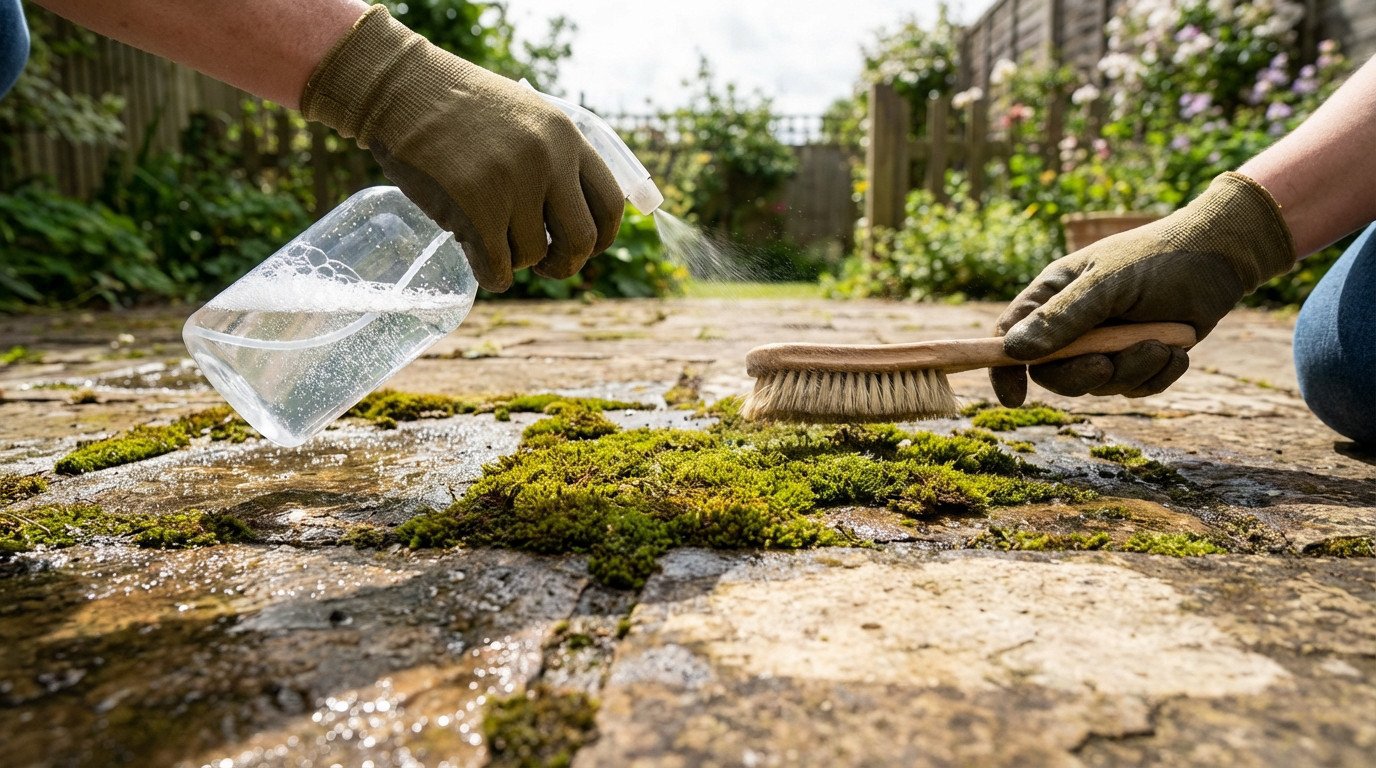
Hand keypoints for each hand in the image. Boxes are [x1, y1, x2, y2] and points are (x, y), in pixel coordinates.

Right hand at [301, 5, 622, 291]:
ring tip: (489, 238)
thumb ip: (553, 157)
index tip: (585, 249)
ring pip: (532, 255)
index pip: (610, 203)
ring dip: (513, 260)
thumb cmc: (454, 106)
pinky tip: (480, 263)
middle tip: (547, 266)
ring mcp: (514, 184)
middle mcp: (549, 160)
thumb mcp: (523, 116)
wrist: (399, 89)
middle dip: (566, 264)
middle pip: (582, 240)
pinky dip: (491, 276)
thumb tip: (571, 217)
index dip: (603, 237)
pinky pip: (498, 268)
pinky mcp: (477, 209)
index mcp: (566, 137)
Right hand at [990, 172, 1296, 405]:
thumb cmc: (1160, 259)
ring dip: (1132, 370)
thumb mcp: (1107, 284)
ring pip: (1099, 384)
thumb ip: (1063, 318)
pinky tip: (1177, 350)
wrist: (1222, 258)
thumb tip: (1014, 350)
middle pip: (1054, 373)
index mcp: (1053, 295)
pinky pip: (1134, 388)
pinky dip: (1157, 375)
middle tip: (1107, 364)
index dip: (1004, 368)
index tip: (1013, 398)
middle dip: (1082, 374)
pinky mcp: (1138, 359)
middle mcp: (1074, 324)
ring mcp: (1106, 344)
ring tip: (1162, 344)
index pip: (1011, 336)